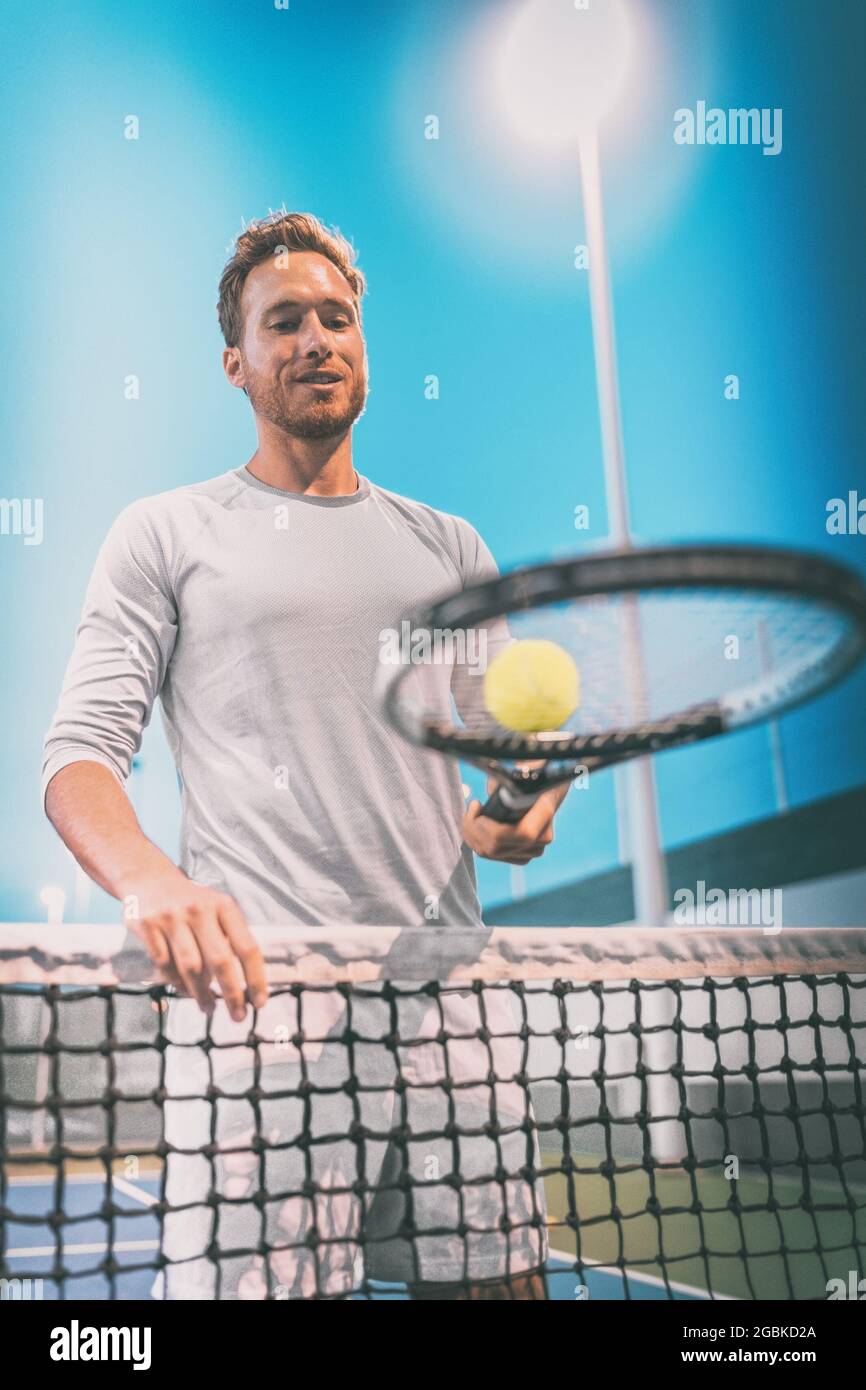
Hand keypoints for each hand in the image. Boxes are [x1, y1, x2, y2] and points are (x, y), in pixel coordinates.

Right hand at [124, 875, 267, 1021]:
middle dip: (232, 994)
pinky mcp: (147, 925)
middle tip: (238, 1016)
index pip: (247, 947)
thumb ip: (230, 939)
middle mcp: (199, 909)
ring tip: (209, 1008)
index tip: (260, 1002)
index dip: (256, 978)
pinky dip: (175, 982)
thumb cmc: (192, 904)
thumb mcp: (217, 910)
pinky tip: (183, 990)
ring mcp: (171, 917)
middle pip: (220, 961)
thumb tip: (247, 985)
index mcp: (224, 905)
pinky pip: (164, 964)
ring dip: (201, 994)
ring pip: (190, 967)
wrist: (149, 879)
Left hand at [461, 777, 568, 864]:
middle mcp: (543, 835)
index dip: (495, 831)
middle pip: (499, 847)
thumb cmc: (527, 777)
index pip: (523, 833)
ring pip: (491, 853)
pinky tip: (474, 826)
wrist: (543, 788)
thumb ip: (505, 781)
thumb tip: (492, 788)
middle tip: (471, 809)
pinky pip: (492, 856)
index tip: (479, 813)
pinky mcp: (523, 856)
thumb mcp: (518, 771)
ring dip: (472, 835)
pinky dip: (476, 842)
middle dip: (474, 829)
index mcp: (545, 811)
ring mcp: (533, 849)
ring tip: (470, 815)